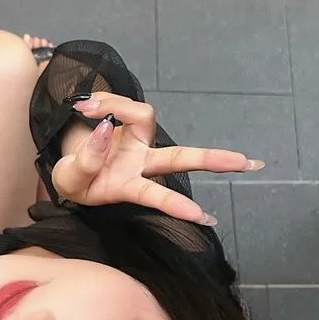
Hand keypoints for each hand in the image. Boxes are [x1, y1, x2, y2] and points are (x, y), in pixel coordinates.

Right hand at [51, 91, 264, 222]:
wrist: (72, 166)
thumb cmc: (77, 181)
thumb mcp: (70, 179)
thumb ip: (85, 161)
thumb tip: (105, 128)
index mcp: (128, 187)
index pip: (156, 196)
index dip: (177, 206)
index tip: (203, 217)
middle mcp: (142, 164)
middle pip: (181, 158)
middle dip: (212, 159)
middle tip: (248, 163)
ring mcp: (139, 142)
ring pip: (145, 116)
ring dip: (116, 104)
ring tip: (81, 107)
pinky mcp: (130, 123)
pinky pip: (121, 104)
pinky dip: (102, 102)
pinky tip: (83, 106)